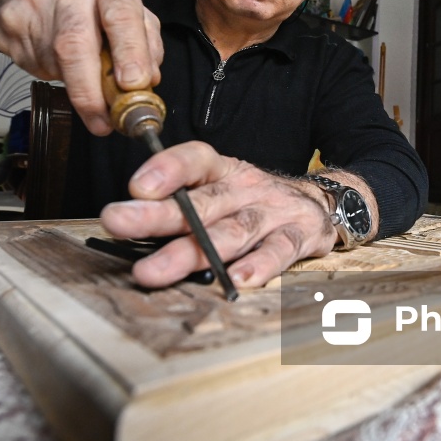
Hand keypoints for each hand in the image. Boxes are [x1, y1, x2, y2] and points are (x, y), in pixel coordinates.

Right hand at [0, 0, 163, 134]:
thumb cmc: (89, 1)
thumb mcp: (127, 9)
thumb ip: (144, 42)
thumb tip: (147, 81)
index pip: (121, 15)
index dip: (129, 53)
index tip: (133, 86)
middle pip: (75, 44)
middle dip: (91, 92)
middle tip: (103, 122)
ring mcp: (34, 3)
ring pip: (56, 62)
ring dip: (75, 86)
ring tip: (85, 83)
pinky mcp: (9, 24)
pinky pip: (35, 65)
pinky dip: (52, 75)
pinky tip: (57, 63)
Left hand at [100, 141, 356, 289]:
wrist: (321, 204)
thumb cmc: (254, 203)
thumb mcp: (222, 192)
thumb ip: (182, 208)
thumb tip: (127, 230)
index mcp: (224, 171)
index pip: (195, 159)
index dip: (166, 168)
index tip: (135, 187)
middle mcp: (248, 187)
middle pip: (203, 201)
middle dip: (158, 214)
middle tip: (118, 222)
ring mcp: (275, 211)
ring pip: (234, 230)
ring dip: (193, 251)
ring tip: (155, 270)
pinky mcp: (301, 236)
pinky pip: (280, 250)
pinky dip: (260, 265)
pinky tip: (236, 280)